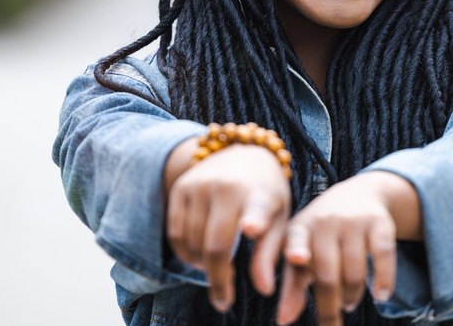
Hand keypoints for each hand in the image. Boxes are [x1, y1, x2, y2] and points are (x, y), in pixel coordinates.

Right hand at [165, 141, 290, 312]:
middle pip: (215, 245)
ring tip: (216, 272)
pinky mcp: (181, 187)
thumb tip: (265, 290)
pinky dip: (184, 253)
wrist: (243, 152)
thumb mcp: (277, 218)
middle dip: (218, 280)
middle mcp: (227, 186)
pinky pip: (175, 232)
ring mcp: (200, 185)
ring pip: (193, 242)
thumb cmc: (265, 193)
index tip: (252, 228)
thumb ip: (268, 254)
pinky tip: (197, 260)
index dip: (254, 219)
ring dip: (201, 266)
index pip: (256, 207)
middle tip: (223, 300)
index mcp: (259, 193)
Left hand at [275, 171, 420, 325]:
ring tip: (349, 301)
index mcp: (300, 228)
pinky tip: (382, 295)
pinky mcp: (379, 222)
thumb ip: (292, 284)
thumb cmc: (322, 233)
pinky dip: (384, 279)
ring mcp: (353, 220)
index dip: (296, 250)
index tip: (297, 258)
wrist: (358, 194)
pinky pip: (383, 255)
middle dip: (329, 306)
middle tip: (332, 323)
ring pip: (354, 271)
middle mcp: (325, 221)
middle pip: (327, 274)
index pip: (295, 240)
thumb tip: (284, 320)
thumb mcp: (303, 250)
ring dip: (351, 295)